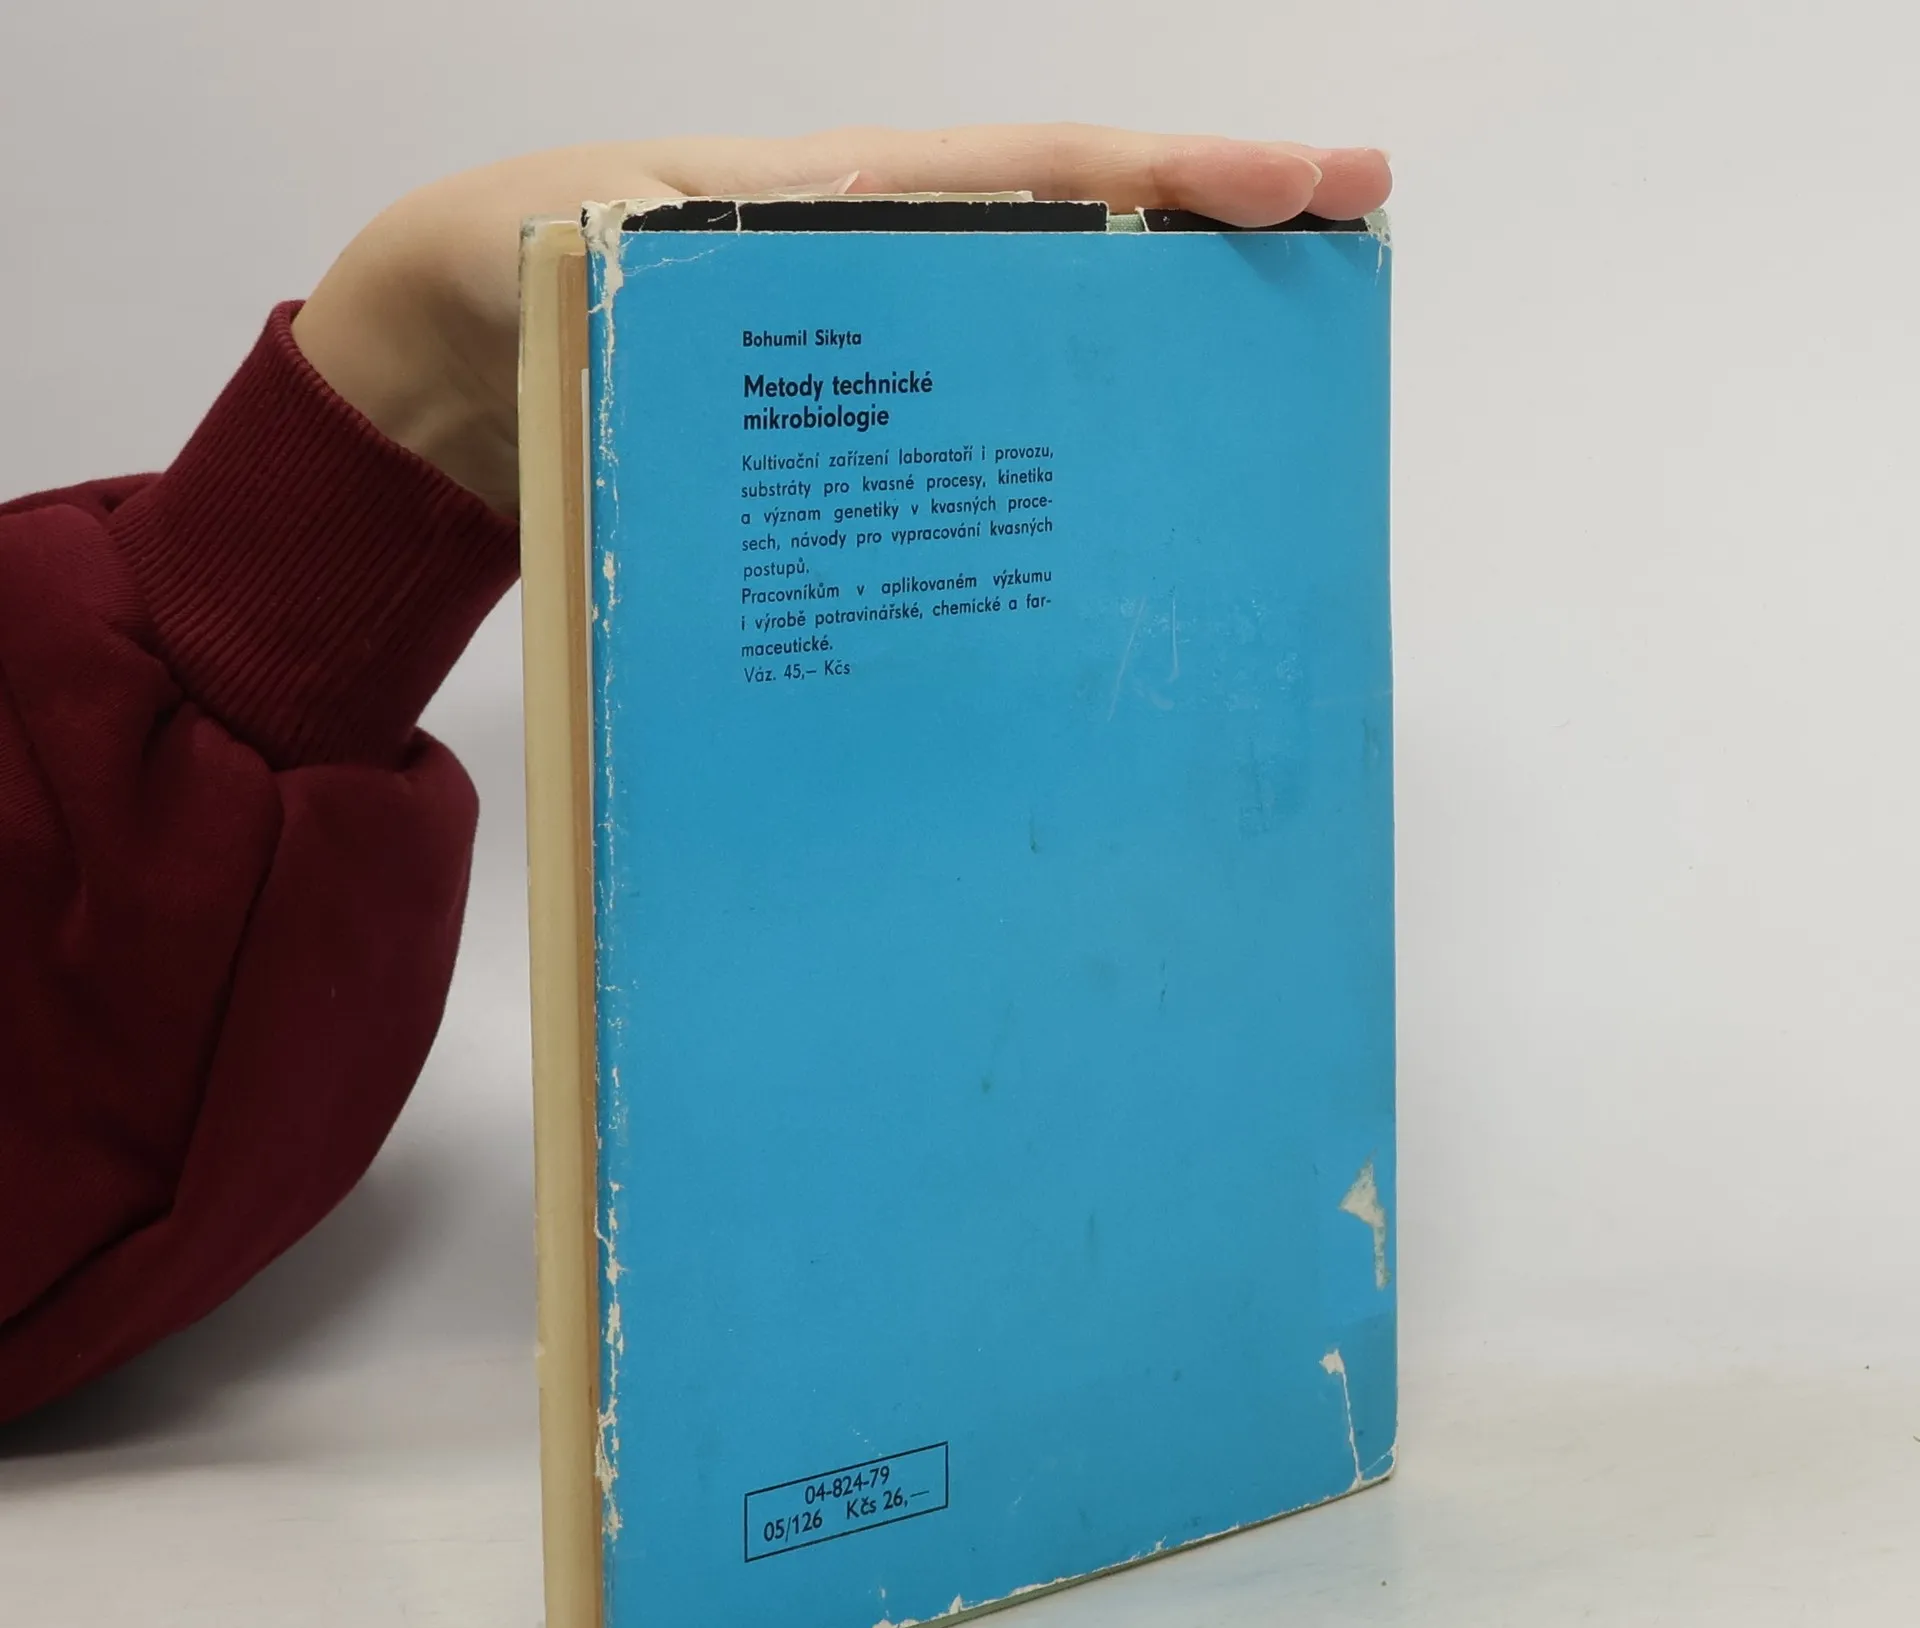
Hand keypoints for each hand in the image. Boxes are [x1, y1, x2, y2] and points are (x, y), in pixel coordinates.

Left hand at [292, 125, 1391, 516]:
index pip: (1042, 173)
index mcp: (848, 205)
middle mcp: (893, 281)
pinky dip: (1043, 491)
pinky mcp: (854, 455)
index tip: (1311, 183)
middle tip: (1350, 268)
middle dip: (1217, 258)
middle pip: (1083, 262)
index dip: (1178, 175)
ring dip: (1151, 391)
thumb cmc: (514, 288)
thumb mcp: (562, 259)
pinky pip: (970, 462)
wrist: (460, 375)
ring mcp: (883, 373)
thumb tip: (697, 305)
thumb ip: (634, 268)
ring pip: (1044, 368)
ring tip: (1266, 428)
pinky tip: (1102, 557)